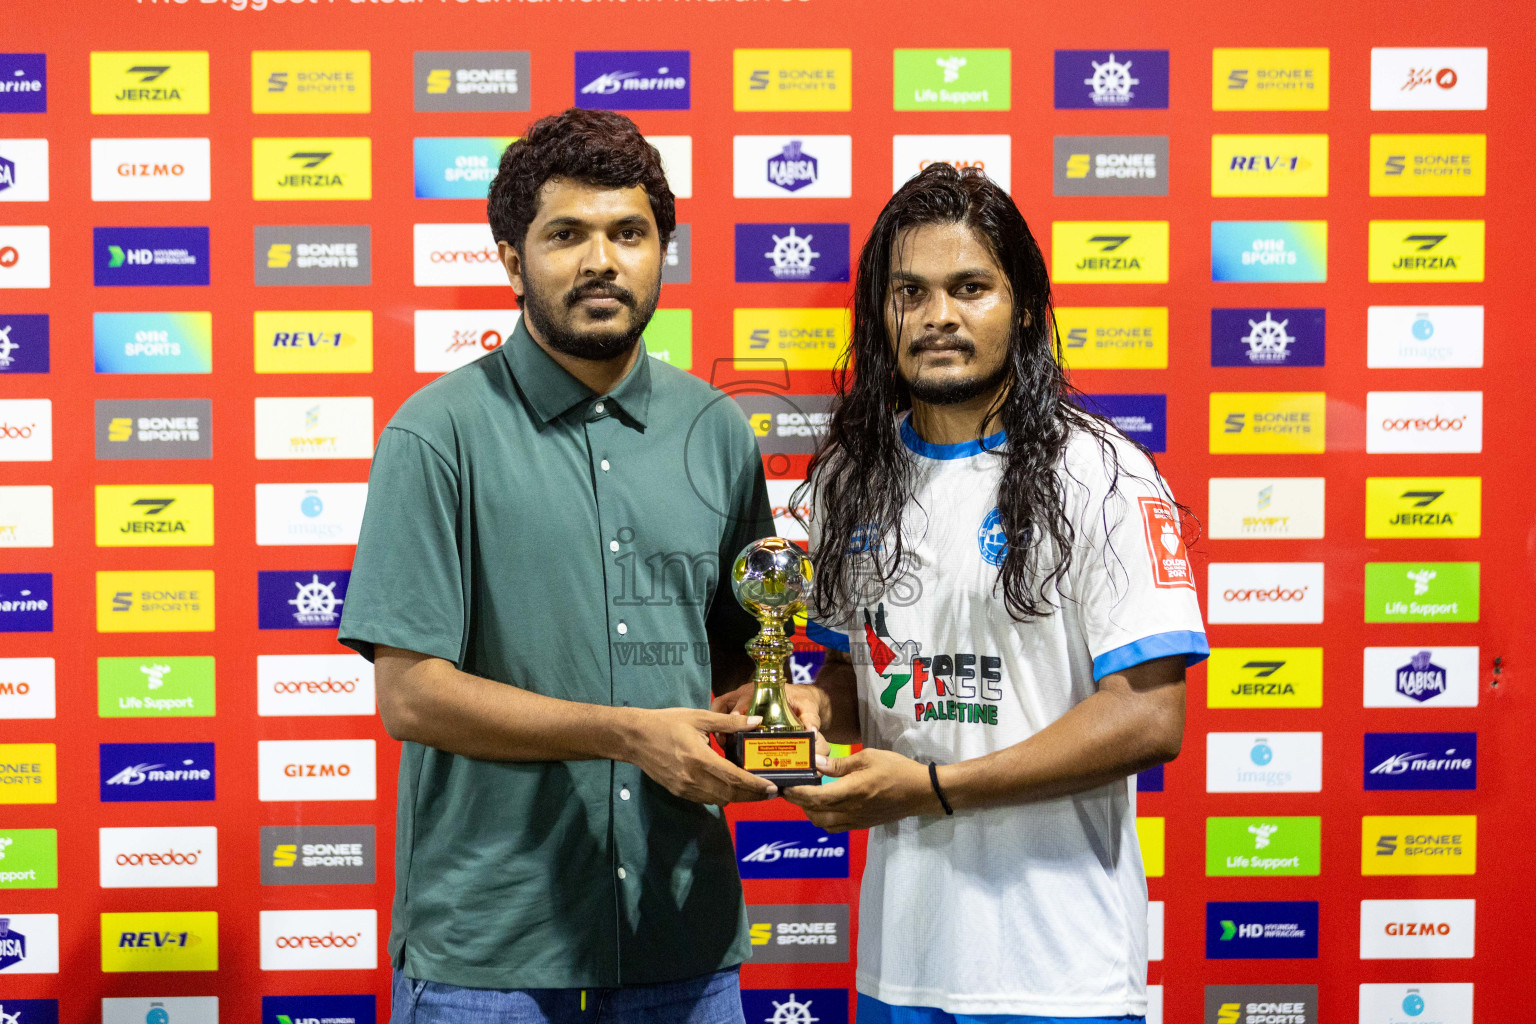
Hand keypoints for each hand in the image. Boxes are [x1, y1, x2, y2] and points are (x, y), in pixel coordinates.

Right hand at [625, 708, 778, 804]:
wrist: (635, 738)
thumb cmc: (667, 723)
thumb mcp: (699, 717)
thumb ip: (730, 722)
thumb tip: (757, 721)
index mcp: (700, 759)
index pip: (735, 778)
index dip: (756, 786)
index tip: (772, 788)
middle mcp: (694, 778)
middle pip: (730, 795)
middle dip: (752, 796)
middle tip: (769, 792)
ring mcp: (685, 788)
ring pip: (719, 800)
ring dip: (738, 798)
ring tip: (753, 790)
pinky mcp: (679, 792)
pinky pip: (706, 799)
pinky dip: (721, 796)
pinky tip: (729, 787)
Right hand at [711, 683, 830, 756]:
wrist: (801, 696)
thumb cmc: (802, 699)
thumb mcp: (807, 707)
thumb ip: (810, 719)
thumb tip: (811, 732)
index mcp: (760, 690)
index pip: (741, 703)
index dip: (735, 719)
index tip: (733, 734)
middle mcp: (746, 692)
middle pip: (724, 706)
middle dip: (722, 724)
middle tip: (724, 744)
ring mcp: (740, 698)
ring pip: (719, 708)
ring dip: (717, 724)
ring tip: (722, 745)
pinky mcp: (738, 705)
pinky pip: (721, 712)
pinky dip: (719, 724)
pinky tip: (724, 741)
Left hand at [780, 748, 940, 831]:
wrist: (920, 792)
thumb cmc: (896, 769)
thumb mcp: (868, 757)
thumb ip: (839, 763)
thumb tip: (816, 762)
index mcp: (852, 791)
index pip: (816, 797)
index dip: (796, 793)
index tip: (784, 785)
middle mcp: (851, 810)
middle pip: (814, 813)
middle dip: (798, 802)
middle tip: (791, 788)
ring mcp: (857, 820)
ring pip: (823, 823)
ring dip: (810, 811)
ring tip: (806, 795)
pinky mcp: (862, 824)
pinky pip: (835, 827)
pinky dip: (823, 818)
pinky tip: (824, 805)